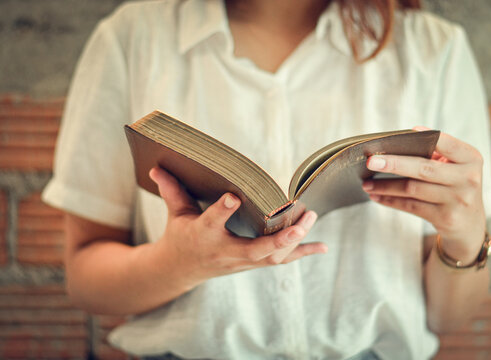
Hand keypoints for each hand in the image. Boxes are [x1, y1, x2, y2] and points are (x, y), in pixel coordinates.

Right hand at [149, 167, 327, 289]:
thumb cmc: (181, 234)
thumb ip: (172, 190)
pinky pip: (279, 261)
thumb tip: (157, 167)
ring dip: (294, 241)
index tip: (234, 195)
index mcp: (202, 235)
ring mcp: (240, 262)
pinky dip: (301, 254)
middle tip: (300, 219)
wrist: (181, 269)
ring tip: (311, 218)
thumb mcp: (175, 212)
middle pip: (254, 250)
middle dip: (279, 238)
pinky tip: (322, 247)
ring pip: (271, 257)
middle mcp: (224, 252)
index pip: (212, 222)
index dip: (222, 210)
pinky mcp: (252, 264)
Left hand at [361, 128, 485, 261]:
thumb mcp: (455, 168)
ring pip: (412, 189)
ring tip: (366, 183)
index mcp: (471, 158)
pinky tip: (376, 196)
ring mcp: (458, 200)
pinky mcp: (445, 218)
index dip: (428, 137)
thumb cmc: (454, 186)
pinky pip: (411, 206)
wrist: (470, 225)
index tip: (408, 132)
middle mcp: (468, 179)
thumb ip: (434, 155)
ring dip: (385, 186)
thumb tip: (392, 149)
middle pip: (424, 168)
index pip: (447, 144)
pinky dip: (390, 200)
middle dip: (394, 164)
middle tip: (370, 161)